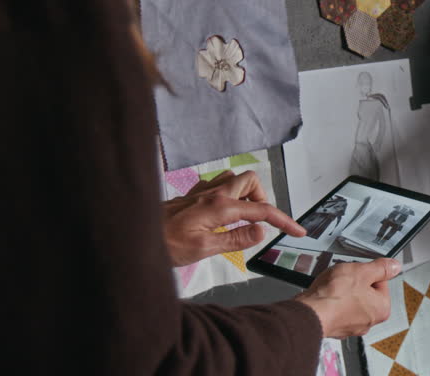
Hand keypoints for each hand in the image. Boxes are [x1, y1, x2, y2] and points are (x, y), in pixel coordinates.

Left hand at [162, 170, 305, 266]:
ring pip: (234, 180)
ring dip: (244, 195)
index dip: (283, 221)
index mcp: (220, 207)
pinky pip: (217, 185)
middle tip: (259, 223)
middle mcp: (213, 194)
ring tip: (241, 219)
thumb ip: (235, 238)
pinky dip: (227, 196)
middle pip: (251, 182)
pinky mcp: (191, 196)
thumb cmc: (162, 245)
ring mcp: (201, 192)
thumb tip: (262, 231)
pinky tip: (220, 214)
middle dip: (261, 199)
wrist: (132, 236)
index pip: (261, 211)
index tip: (297, 231)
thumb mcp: (203, 249)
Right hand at [296, 258, 400, 337]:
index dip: (367, 272)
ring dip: (342, 292)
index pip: (380, 282)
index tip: (358, 271)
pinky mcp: (335, 326)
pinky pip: (336, 309)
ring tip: (332, 287)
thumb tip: (394, 266)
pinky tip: (325, 296)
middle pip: (365, 292)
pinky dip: (331, 302)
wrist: (310, 313)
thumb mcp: (362, 271)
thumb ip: (381, 268)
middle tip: (344, 278)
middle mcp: (369, 321)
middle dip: (354, 282)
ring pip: (350, 300)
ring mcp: (351, 326)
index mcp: (381, 308)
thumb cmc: (336, 296)